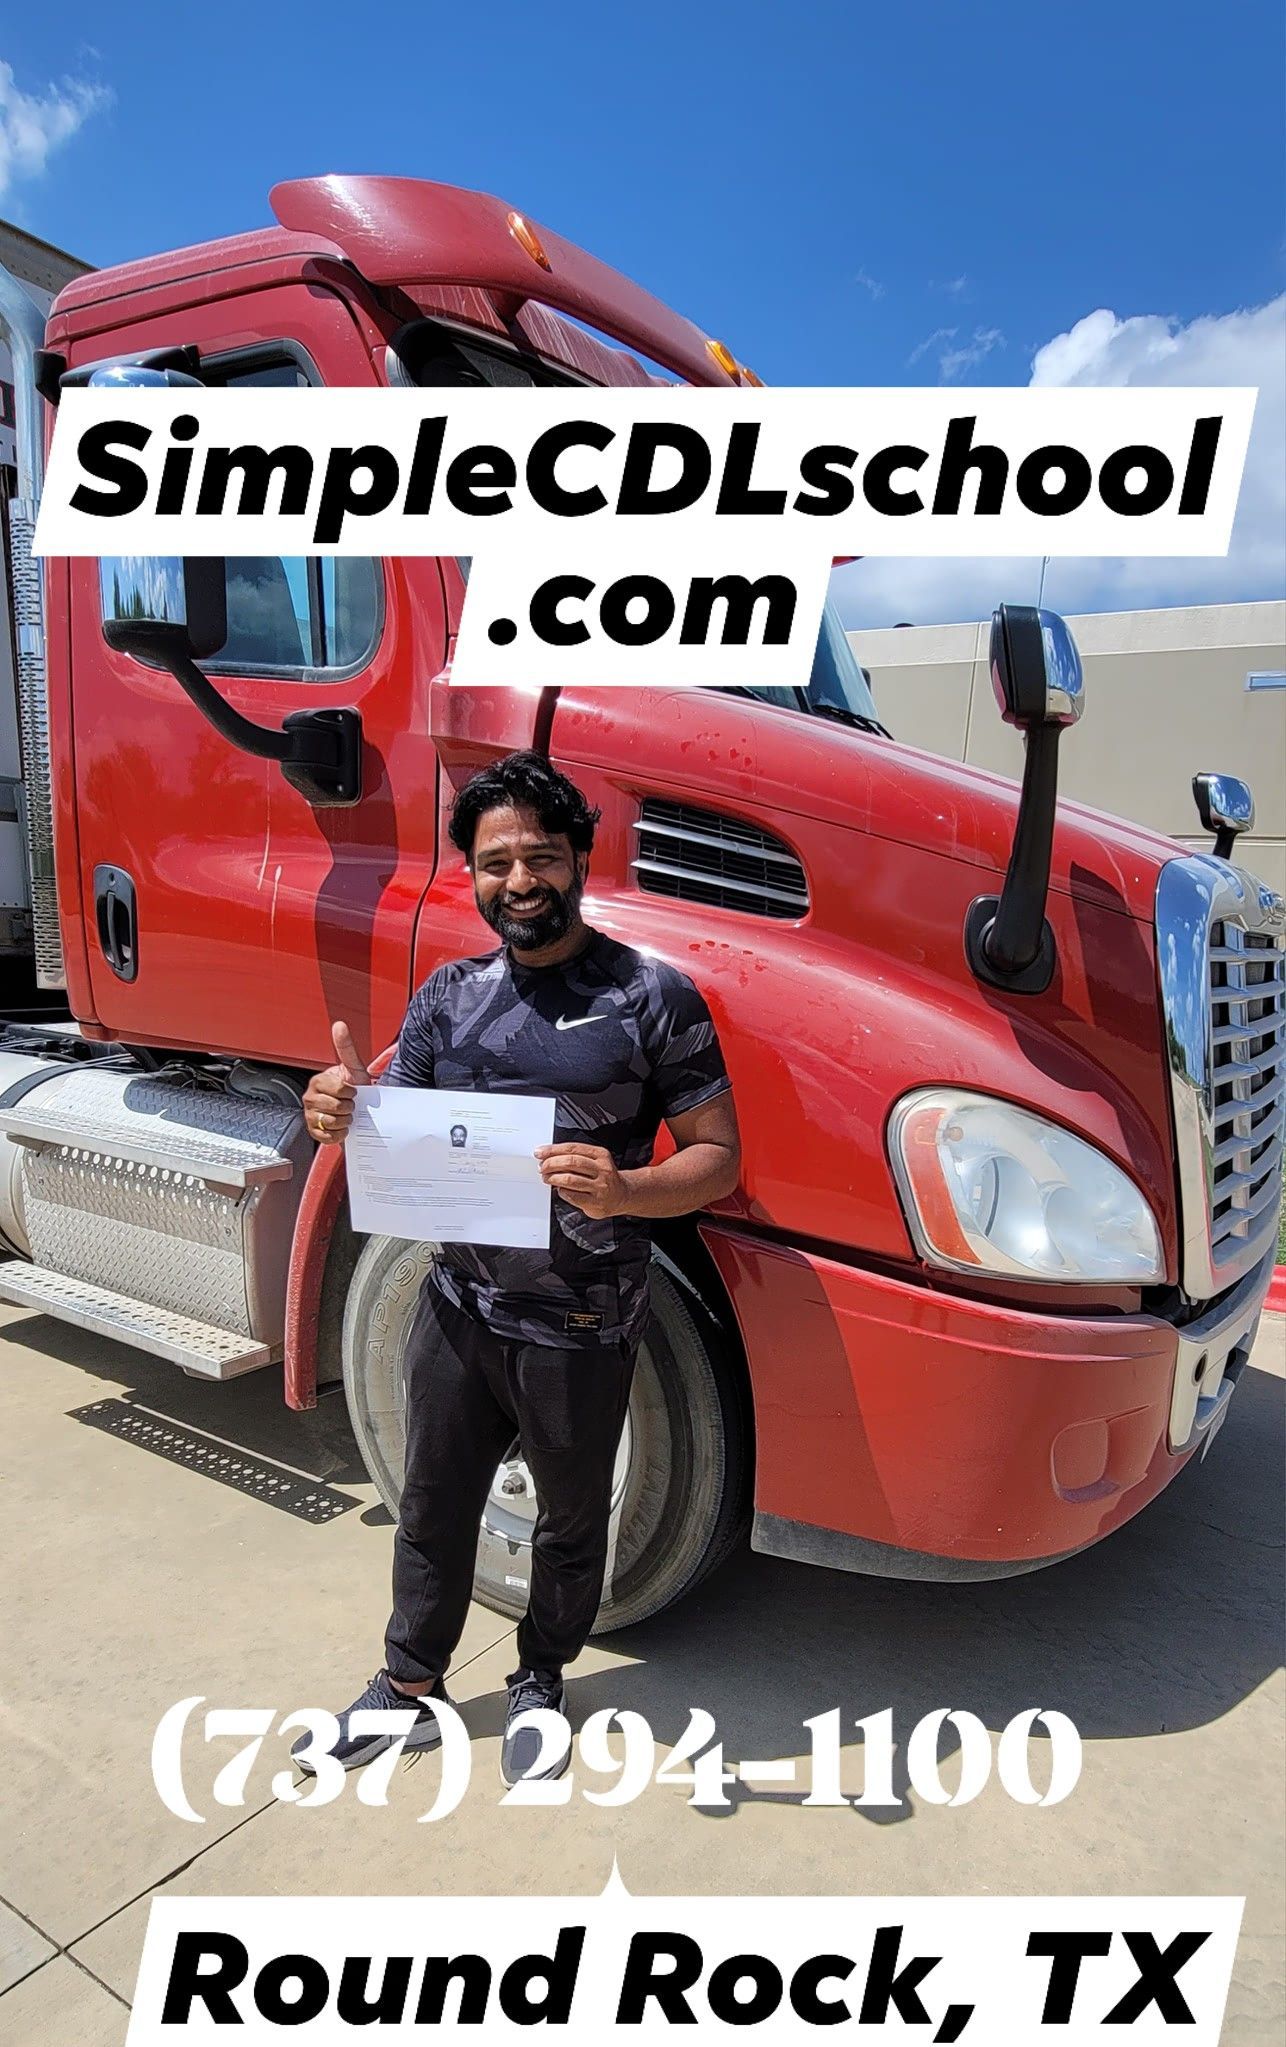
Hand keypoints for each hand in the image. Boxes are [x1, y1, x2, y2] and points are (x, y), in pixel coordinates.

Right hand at [303, 1020, 370, 1143]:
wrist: (359, 1110)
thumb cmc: (355, 1088)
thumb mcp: (353, 1066)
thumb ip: (346, 1046)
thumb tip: (339, 1025)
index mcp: (318, 1082)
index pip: (337, 1089)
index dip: (350, 1092)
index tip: (352, 1091)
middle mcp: (310, 1098)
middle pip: (335, 1107)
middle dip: (349, 1107)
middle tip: (350, 1105)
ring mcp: (310, 1116)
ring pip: (331, 1122)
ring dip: (345, 1121)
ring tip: (346, 1115)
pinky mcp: (314, 1132)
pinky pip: (328, 1137)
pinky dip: (340, 1134)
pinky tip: (342, 1127)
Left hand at [535, 1143, 627, 1219]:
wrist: (622, 1195)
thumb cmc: (603, 1177)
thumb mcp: (595, 1160)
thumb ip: (576, 1156)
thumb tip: (549, 1156)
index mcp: (600, 1155)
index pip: (572, 1148)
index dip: (553, 1150)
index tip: (540, 1152)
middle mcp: (602, 1169)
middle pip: (571, 1162)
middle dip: (551, 1164)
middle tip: (542, 1167)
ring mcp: (600, 1186)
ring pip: (570, 1179)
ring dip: (554, 1178)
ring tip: (547, 1178)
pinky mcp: (596, 1202)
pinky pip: (573, 1196)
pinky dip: (562, 1192)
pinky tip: (560, 1190)